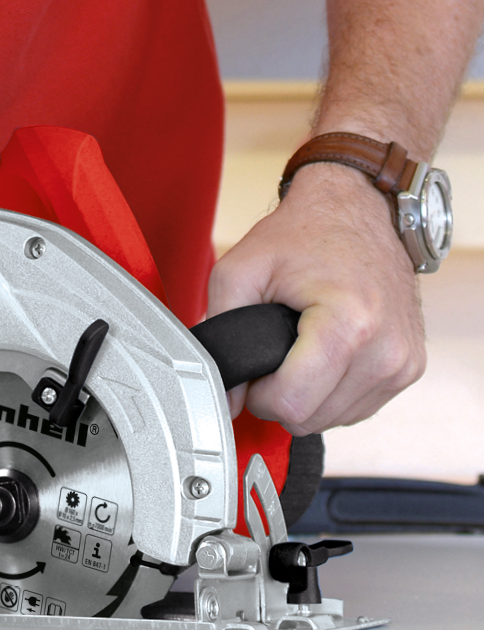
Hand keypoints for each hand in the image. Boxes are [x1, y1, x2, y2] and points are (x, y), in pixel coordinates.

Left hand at [207, 162, 425, 435]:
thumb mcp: (238, 270)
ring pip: (332, 420)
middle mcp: (386, 350)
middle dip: (280, 396)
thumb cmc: (304, 234)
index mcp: (349, 324)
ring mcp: (403, 362)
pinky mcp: (410, 368)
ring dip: (307, 396)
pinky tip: (323, 357)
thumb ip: (219, 330)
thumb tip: (224, 392)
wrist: (359, 208)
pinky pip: (356, 409)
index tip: (255, 366)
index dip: (258, 394)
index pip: (291, 404)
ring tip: (299, 350)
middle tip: (274, 354)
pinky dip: (331, 392)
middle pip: (310, 419)